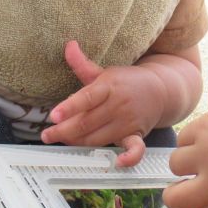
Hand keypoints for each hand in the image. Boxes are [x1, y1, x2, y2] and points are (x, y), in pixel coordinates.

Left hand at [41, 41, 167, 166]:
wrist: (161, 90)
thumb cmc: (125, 82)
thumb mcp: (104, 72)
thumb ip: (82, 64)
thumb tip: (68, 45)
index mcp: (108, 86)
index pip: (87, 98)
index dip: (70, 108)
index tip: (53, 116)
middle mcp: (118, 105)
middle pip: (88, 122)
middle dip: (65, 131)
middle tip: (46, 135)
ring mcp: (128, 121)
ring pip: (98, 138)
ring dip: (78, 142)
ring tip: (60, 141)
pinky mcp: (137, 134)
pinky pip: (135, 148)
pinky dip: (129, 157)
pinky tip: (118, 162)